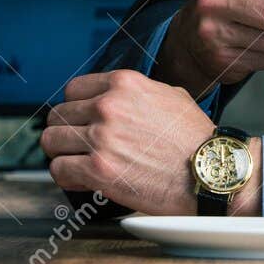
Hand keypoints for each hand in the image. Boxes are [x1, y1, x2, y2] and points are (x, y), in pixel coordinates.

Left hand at [43, 70, 259, 215]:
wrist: (210, 172)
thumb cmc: (195, 138)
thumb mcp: (169, 95)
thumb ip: (137, 92)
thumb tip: (116, 97)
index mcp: (123, 84)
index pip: (73, 90)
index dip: (75, 108)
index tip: (81, 121)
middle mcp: (108, 106)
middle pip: (58, 115)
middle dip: (66, 132)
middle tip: (77, 146)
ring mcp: (102, 138)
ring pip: (52, 141)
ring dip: (62, 153)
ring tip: (76, 163)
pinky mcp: (99, 170)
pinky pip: (60, 169)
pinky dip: (66, 177)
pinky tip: (81, 180)